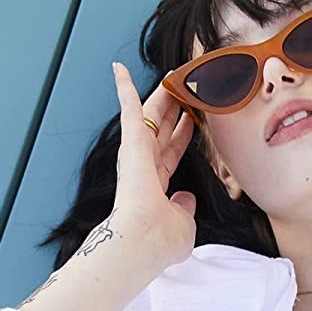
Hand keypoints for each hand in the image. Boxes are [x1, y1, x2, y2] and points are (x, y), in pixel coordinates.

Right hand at [110, 61, 197, 265]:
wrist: (142, 242)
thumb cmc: (159, 240)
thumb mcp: (184, 225)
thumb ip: (185, 210)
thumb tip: (185, 199)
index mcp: (155, 184)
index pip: (172, 151)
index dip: (184, 133)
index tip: (193, 118)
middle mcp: (143, 167)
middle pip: (162, 126)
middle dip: (175, 105)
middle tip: (185, 84)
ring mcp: (136, 154)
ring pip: (151, 113)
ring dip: (162, 92)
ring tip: (174, 71)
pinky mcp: (130, 143)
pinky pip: (128, 109)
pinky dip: (123, 88)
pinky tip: (119, 69)